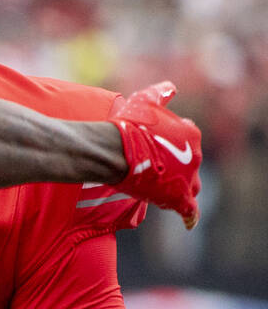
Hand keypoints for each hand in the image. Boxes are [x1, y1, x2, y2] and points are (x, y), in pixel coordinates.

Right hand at [107, 81, 201, 228]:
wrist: (113, 150)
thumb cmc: (126, 125)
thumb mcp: (144, 101)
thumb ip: (160, 94)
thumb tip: (171, 87)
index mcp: (191, 133)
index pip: (190, 138)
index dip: (174, 143)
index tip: (159, 146)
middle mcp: (196, 156)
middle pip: (191, 164)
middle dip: (178, 166)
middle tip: (156, 167)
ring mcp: (188, 178)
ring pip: (191, 186)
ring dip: (181, 187)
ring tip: (164, 188)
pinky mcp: (178, 198)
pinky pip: (189, 210)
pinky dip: (189, 216)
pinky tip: (188, 221)